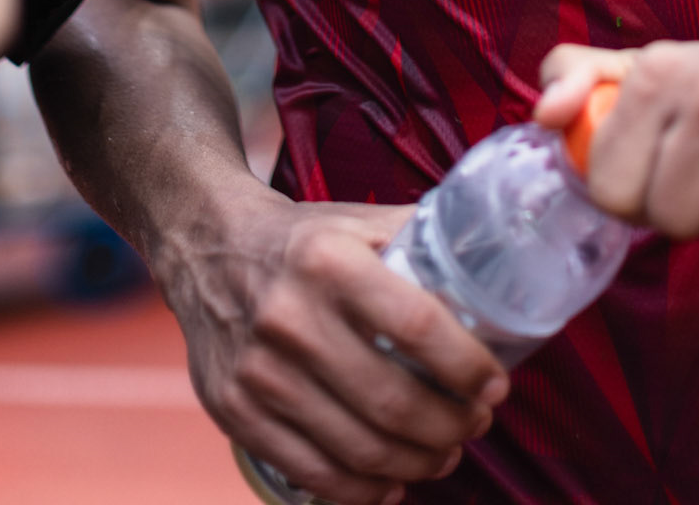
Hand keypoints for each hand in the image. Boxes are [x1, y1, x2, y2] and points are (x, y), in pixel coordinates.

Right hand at [161, 185, 508, 504]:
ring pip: (359, 447)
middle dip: (451, 426)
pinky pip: (313, 472)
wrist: (204, 246)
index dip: (468, 366)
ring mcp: (258, 371)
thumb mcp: (354, 221)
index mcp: (328, 260)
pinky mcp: (235, 412)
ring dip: (418, 463)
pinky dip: (364, 491)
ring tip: (444, 454)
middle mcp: (289, 317)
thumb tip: (492, 260)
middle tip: (475, 424)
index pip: (418, 325)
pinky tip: (392, 482)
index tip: (494, 385)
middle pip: (393, 401)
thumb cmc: (299, 239)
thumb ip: (417, 238)